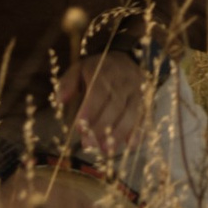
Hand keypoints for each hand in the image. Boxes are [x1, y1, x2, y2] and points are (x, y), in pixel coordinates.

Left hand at [54, 47, 150, 169]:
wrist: (127, 58)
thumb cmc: (98, 69)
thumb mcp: (79, 69)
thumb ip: (68, 83)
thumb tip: (60, 100)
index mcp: (105, 71)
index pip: (99, 91)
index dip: (90, 110)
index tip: (80, 128)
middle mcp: (125, 80)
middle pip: (115, 105)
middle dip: (102, 127)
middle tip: (89, 145)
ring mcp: (138, 90)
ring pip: (131, 112)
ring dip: (119, 132)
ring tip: (106, 150)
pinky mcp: (147, 100)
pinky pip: (145, 115)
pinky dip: (139, 130)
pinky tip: (130, 145)